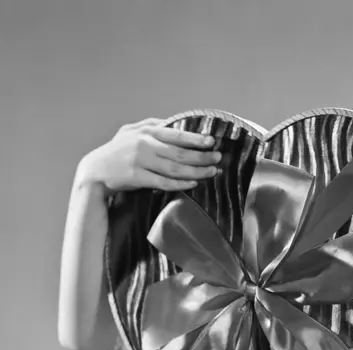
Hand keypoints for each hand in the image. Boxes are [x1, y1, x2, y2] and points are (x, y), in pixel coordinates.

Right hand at [77, 117, 220, 194]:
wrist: (95, 171)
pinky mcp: (136, 177)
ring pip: (175, 168)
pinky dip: (180, 183)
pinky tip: (193, 183)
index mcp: (146, 131)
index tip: (212, 141)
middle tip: (218, 158)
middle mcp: (144, 144)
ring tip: (212, 172)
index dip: (196, 138)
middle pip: (179, 153)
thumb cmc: (117, 151)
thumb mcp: (132, 131)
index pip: (176, 134)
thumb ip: (152, 126)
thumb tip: (175, 122)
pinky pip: (163, 182)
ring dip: (196, 171)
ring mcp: (140, 161)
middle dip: (202, 156)